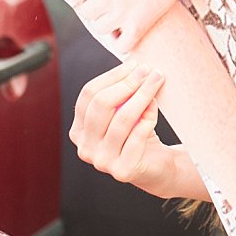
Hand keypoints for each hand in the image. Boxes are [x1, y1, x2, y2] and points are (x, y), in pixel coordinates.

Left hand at [58, 0, 199, 51]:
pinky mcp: (141, 23)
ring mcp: (122, 12)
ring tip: (115, 15)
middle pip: (86, 13)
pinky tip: (125, 33)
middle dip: (92, 7)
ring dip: (105, 22)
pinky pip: (123, 44)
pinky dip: (121, 41)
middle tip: (103, 2)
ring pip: (101, 28)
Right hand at [70, 64, 206, 200]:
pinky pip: (137, 136)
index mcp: (78, 130)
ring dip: (142, 95)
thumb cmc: (138, 135)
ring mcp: (101, 161)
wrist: (156, 166)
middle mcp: (85, 147)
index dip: (112, 76)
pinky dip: (148, 117)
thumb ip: (120, 94)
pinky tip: (155, 106)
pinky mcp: (122, 171)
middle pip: (102, 104)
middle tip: (148, 70)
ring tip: (156, 81)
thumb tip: (133, 66)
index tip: (134, 64)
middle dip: (127, 83)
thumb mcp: (123, 112)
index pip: (88, 95)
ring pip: (122, 119)